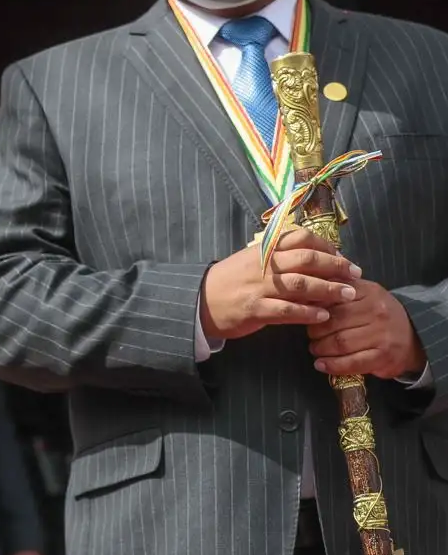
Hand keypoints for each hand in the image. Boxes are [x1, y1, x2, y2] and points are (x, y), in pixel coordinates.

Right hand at [199, 227, 361, 341]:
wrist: (199, 301)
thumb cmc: (230, 281)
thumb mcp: (251, 261)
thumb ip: (278, 257)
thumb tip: (314, 258)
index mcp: (263, 249)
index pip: (300, 238)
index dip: (326, 246)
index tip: (342, 257)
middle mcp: (263, 265)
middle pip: (307, 259)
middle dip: (336, 266)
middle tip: (355, 274)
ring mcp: (259, 287)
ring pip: (301, 284)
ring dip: (328, 289)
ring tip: (347, 295)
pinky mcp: (256, 309)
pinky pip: (288, 311)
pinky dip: (309, 313)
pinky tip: (323, 316)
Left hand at [308, 278, 427, 379]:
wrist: (414, 336)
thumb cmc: (377, 314)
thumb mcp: (362, 294)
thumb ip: (337, 290)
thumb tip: (304, 292)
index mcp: (368, 291)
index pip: (332, 298)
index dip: (314, 309)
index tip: (305, 315)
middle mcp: (377, 311)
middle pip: (333, 322)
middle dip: (315, 331)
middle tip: (311, 336)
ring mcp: (382, 334)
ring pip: (340, 343)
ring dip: (321, 349)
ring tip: (316, 349)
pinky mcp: (384, 356)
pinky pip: (352, 362)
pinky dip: (333, 365)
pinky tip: (321, 364)